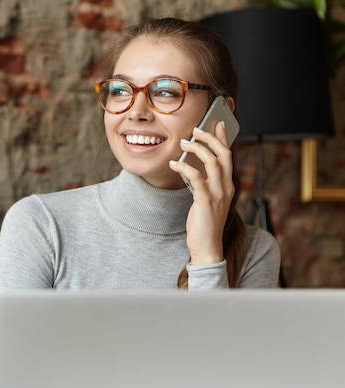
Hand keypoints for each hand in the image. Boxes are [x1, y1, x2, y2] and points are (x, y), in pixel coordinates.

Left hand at [168, 122, 233, 264]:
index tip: (217, 123)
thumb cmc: (204, 222)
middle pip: (223, 155)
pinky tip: (174, 164)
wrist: (207, 246)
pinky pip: (197, 178)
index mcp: (228, 185)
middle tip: (196, 129)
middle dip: (210, 138)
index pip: (229, 156)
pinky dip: (185, 167)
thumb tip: (193, 164)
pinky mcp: (206, 202)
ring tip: (183, 143)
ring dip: (197, 149)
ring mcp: (218, 194)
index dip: (223, 138)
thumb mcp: (207, 198)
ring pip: (212, 162)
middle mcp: (226, 187)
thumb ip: (204, 182)